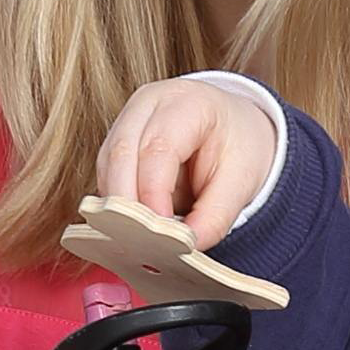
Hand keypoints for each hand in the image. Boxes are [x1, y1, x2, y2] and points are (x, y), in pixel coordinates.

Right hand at [95, 79, 279, 248]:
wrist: (235, 126)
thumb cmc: (238, 145)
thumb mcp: (242, 180)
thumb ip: (216, 216)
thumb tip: (185, 247)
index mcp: (188, 102)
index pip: (158, 149)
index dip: (154, 195)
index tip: (160, 235)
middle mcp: (149, 103)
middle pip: (122, 154)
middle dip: (126, 205)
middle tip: (140, 245)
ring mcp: (128, 119)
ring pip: (107, 166)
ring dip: (118, 207)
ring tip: (136, 242)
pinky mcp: (116, 142)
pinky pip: (106, 176)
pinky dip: (117, 204)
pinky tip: (131, 228)